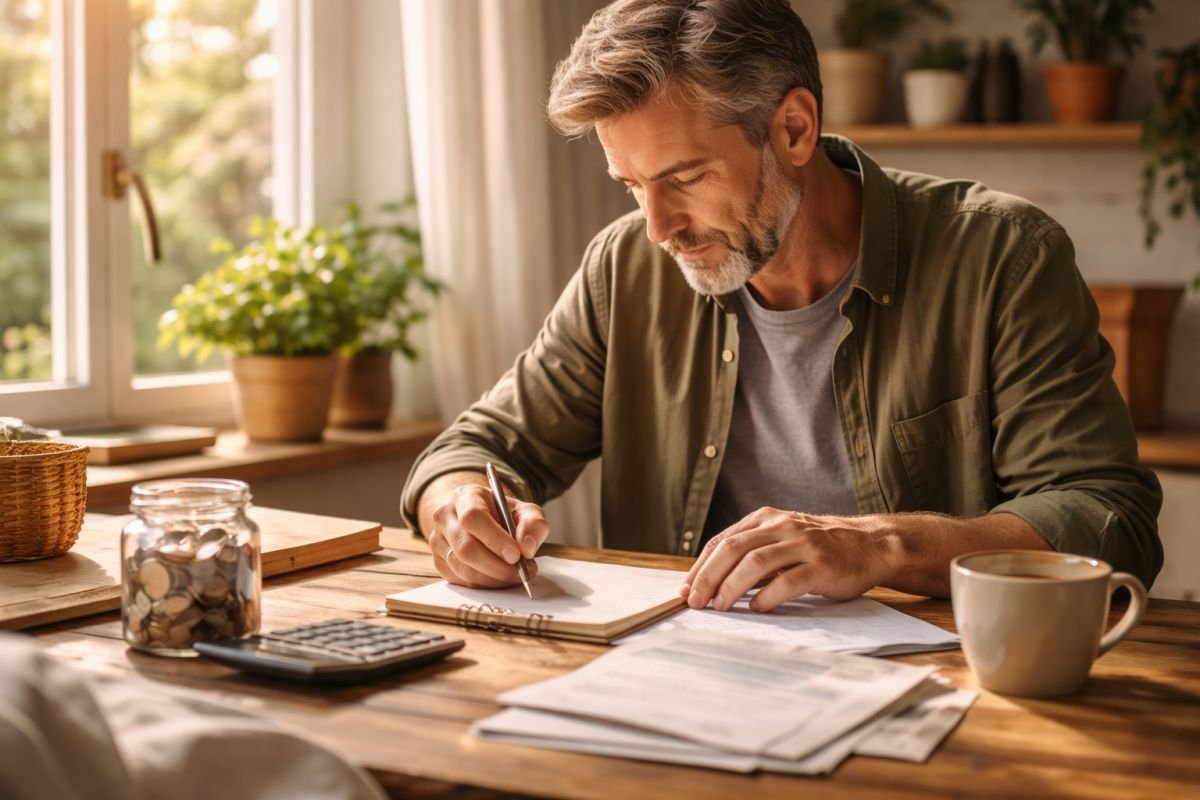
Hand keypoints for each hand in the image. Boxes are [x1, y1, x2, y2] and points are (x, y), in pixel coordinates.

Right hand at [422, 478, 549, 588]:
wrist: (482, 520)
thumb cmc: (504, 515)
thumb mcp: (525, 511)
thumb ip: (534, 524)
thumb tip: (527, 548)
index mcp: (464, 497)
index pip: (473, 518)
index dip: (494, 539)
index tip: (516, 555)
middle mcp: (445, 517)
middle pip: (465, 548)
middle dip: (497, 566)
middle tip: (522, 572)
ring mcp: (437, 542)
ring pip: (463, 569)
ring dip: (494, 578)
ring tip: (516, 575)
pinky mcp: (439, 563)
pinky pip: (461, 581)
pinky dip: (485, 585)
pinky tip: (500, 578)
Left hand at [680, 508, 897, 611]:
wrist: (870, 545)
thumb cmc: (820, 548)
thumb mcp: (783, 540)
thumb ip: (752, 554)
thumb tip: (711, 582)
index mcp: (766, 519)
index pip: (722, 541)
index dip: (700, 566)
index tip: (686, 589)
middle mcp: (782, 527)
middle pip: (733, 549)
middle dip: (708, 577)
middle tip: (695, 602)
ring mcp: (803, 544)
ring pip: (755, 562)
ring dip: (731, 587)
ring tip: (719, 606)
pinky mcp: (822, 565)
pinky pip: (788, 580)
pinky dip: (767, 596)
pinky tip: (756, 608)